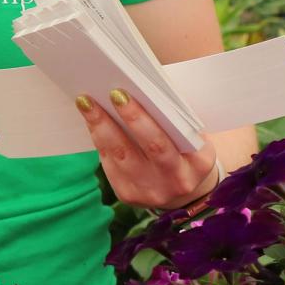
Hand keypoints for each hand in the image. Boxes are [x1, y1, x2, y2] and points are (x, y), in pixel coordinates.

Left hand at [76, 89, 220, 213]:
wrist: (185, 189)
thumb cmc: (186, 149)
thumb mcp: (192, 135)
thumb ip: (174, 117)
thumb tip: (140, 89)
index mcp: (197, 163)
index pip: (168, 138)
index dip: (141, 117)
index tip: (122, 93)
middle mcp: (176, 181)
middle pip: (147, 147)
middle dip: (125, 117)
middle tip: (109, 93)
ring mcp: (151, 192)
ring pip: (120, 156)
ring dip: (101, 126)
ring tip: (86, 102)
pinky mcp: (129, 195)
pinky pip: (110, 164)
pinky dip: (99, 139)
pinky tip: (91, 120)